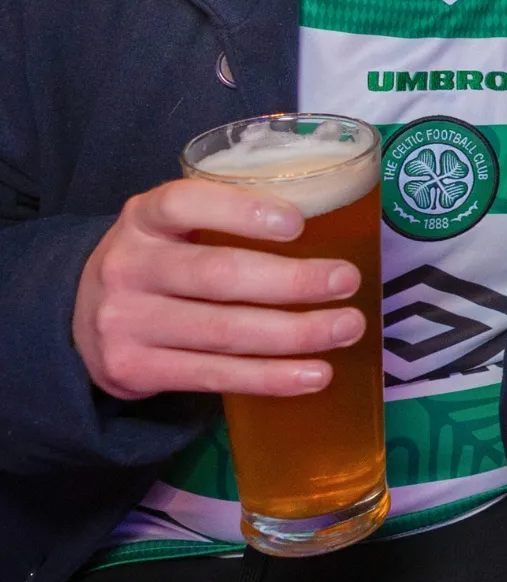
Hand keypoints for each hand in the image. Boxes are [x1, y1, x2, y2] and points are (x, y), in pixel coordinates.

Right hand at [72, 179, 366, 400]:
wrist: (84, 317)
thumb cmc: (160, 259)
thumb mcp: (175, 226)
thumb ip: (227, 220)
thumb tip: (335, 224)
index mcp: (143, 217)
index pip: (185, 204)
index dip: (242, 212)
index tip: (298, 223)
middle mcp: (128, 266)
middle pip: (218, 275)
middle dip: (292, 280)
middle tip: (348, 280)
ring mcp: (126, 322)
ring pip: (223, 332)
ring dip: (295, 333)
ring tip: (347, 328)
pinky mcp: (133, 370)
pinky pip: (213, 375)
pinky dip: (270, 377)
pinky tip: (313, 375)